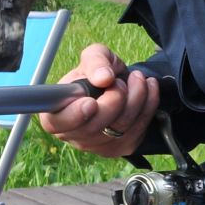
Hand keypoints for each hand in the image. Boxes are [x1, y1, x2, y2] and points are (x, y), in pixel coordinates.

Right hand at [39, 43, 158, 157]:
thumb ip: (95, 61)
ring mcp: (98, 146)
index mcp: (56, 113)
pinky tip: (147, 88)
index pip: (56, 123)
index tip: (90, 102)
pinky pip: (139, 129)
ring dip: (136, 98)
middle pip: (94, 128)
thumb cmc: (99, 72)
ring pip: (120, 129)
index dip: (73, 115)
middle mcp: (74, 135)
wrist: (120, 84)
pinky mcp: (123, 148)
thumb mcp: (94, 56)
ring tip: (137, 78)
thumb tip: (103, 78)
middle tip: (120, 80)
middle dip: (114, 99)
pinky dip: (148, 105)